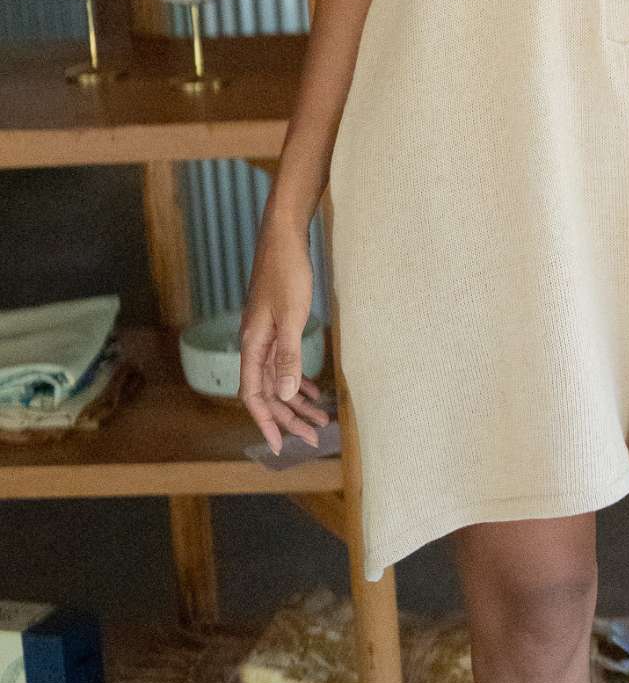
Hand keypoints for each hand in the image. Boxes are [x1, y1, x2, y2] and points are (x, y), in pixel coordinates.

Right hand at [239, 217, 330, 454]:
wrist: (284, 235)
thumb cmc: (286, 272)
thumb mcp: (291, 317)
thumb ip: (287, 357)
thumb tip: (284, 396)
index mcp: (253, 344)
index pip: (254, 395)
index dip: (266, 423)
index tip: (280, 447)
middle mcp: (255, 343)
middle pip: (268, 391)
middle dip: (289, 417)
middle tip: (314, 436)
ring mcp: (265, 333)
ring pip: (278, 377)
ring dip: (297, 400)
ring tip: (320, 419)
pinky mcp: (277, 323)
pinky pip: (284, 361)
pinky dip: (297, 377)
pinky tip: (313, 388)